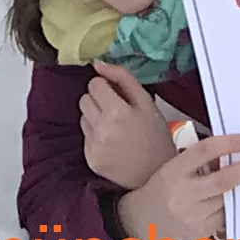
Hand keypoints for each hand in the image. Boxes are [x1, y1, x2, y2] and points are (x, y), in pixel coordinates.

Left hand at [79, 63, 177, 193]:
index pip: (94, 84)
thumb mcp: (147, 103)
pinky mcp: (90, 159)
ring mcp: (93, 146)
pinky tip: (112, 143)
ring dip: (94, 117)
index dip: (105, 87)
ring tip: (114, 128)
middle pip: (84, 99)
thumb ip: (122, 78)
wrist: (157, 176)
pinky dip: (95, 136)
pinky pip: (85, 136)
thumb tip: (98, 64)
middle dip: (98, 100)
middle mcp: (101, 129)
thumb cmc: (155, 136)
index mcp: (116, 112)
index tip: (117, 96)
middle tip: (115, 111)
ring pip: (83, 116)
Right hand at [115, 131, 239, 239]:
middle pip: (221, 181)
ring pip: (226, 201)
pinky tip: (238, 201)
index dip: (226, 144)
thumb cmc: (162, 188)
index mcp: (174, 171)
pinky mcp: (200, 232)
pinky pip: (223, 218)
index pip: (203, 152)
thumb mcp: (173, 170)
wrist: (142, 220)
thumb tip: (230, 155)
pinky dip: (232, 208)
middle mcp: (183, 193)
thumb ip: (197, 163)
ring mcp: (192, 215)